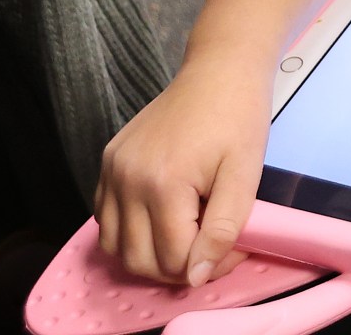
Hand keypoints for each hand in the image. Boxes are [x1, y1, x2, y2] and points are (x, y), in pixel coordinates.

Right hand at [94, 55, 276, 285]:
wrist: (218, 72)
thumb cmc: (239, 120)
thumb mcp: (245, 176)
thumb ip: (223, 230)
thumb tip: (196, 277)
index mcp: (164, 184)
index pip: (175, 260)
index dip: (209, 266)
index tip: (237, 248)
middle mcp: (127, 180)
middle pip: (140, 261)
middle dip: (178, 269)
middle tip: (212, 249)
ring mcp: (112, 170)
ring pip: (116, 248)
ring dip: (150, 256)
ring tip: (186, 238)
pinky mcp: (107, 162)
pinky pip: (106, 219)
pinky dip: (129, 233)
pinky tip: (162, 219)